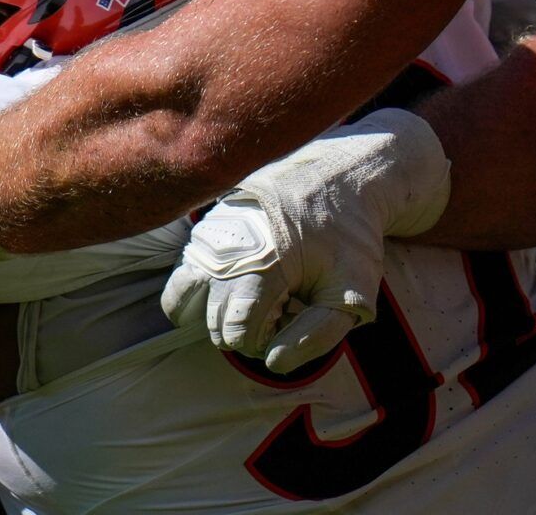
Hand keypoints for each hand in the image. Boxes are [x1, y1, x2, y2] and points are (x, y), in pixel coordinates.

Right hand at [160, 108, 449, 373]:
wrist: (341, 174)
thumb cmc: (349, 237)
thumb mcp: (352, 293)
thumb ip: (318, 336)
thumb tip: (273, 362)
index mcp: (264, 261)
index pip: (235, 330)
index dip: (262, 343)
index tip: (289, 322)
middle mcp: (226, 243)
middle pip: (211, 318)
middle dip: (244, 328)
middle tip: (282, 306)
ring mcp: (209, 228)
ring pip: (182, 295)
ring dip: (215, 308)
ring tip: (258, 293)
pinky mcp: (205, 219)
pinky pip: (188, 268)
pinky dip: (209, 284)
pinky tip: (247, 273)